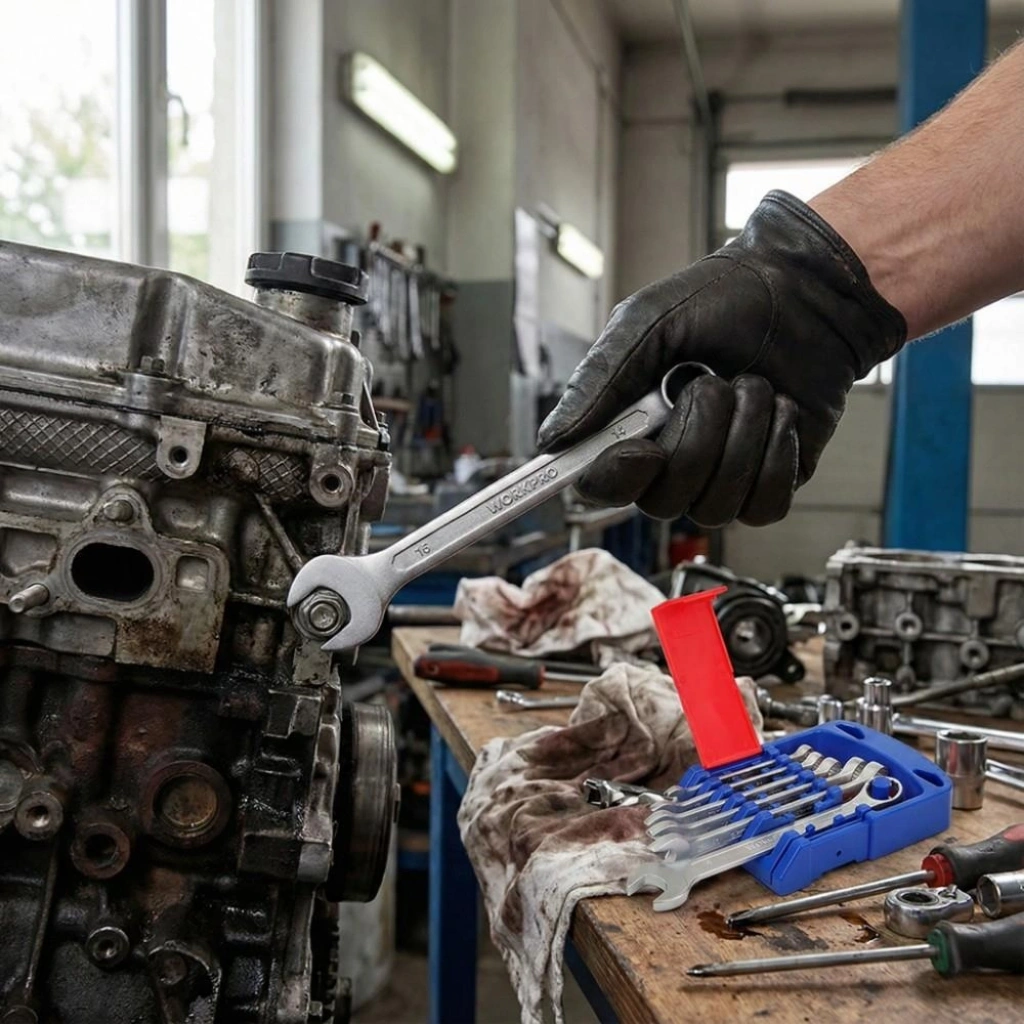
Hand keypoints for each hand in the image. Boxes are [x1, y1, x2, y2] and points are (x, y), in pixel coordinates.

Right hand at [537, 191, 906, 525]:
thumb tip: (551, 439)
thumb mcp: (647, 323)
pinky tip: (781, 414)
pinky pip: (764, 505)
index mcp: (630, 426)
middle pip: (662, 501)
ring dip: (742, 437)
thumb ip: (597, 381)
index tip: (640, 449)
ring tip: (754, 388)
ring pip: (715, 505)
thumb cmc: (724, 298)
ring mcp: (721, 475)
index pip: (601, 485)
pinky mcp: (772, 479)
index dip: (614, 478)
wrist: (806, 289)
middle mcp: (671, 459)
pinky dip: (777, 455)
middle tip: (712, 384)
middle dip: (696, 439)